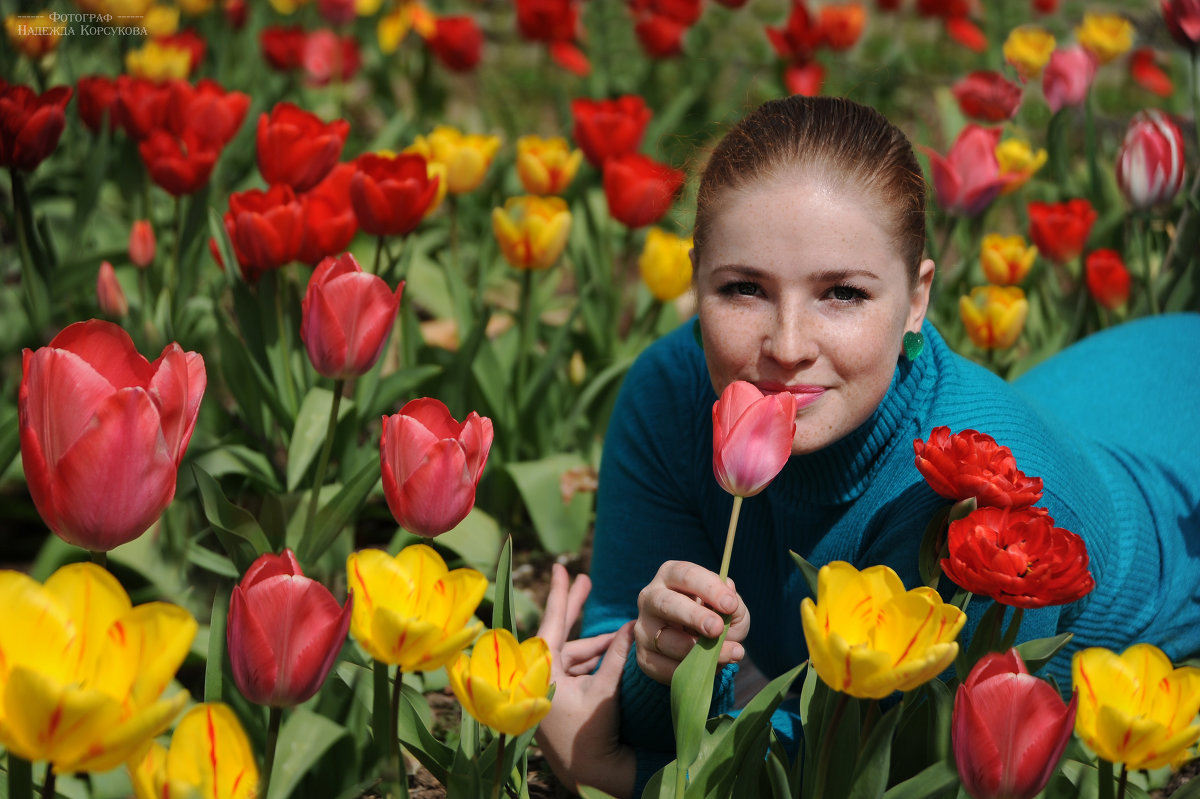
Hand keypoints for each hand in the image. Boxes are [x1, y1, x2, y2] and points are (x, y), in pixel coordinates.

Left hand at [534, 564, 636, 798]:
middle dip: (576, 608)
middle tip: (586, 579)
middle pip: (562, 633)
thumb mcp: (606, 688)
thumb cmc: (592, 731)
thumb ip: (617, 653)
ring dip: (596, 643)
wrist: (588, 771)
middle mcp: (542, 675)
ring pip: (574, 653)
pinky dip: (595, 661)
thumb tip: (633, 623)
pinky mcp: (561, 699)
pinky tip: (615, 652)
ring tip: (623, 632)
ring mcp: (551, 688)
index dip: (561, 593)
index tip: (562, 567)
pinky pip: (578, 670)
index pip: (552, 621)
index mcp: (543, 669)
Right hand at [635, 560, 749, 684]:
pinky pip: (664, 667)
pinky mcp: (644, 656)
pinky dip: (690, 671)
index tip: (730, 604)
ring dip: (699, 652)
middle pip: (667, 603)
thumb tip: (731, 606)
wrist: (693, 646)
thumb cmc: (712, 616)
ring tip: (730, 654)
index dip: (709, 588)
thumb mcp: (728, 607)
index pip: (686, 574)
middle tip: (718, 629)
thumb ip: (735, 606)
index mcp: (671, 575)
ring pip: (666, 641)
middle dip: (694, 616)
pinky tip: (709, 667)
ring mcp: (644, 627)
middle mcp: (651, 597)